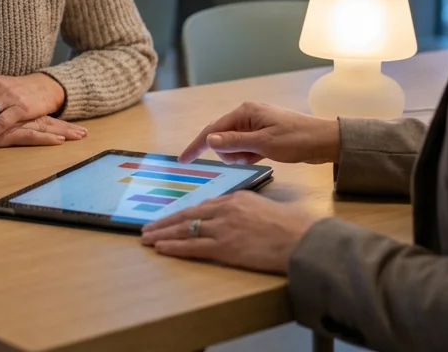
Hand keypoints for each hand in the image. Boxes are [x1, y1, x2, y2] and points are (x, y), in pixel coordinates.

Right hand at [0, 115, 87, 147]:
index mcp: (9, 110)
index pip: (37, 115)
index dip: (55, 121)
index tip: (74, 126)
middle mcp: (12, 114)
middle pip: (44, 119)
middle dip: (65, 126)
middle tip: (85, 133)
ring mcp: (9, 122)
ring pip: (42, 126)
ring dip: (62, 131)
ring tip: (80, 136)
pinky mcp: (4, 131)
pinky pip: (29, 135)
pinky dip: (44, 138)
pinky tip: (58, 141)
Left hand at [140, 191, 320, 273]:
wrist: (301, 239)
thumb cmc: (293, 227)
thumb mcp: (266, 209)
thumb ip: (248, 212)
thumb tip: (239, 221)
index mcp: (237, 199)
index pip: (204, 206)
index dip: (185, 214)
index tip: (172, 219)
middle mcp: (226, 210)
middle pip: (188, 214)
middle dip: (166, 221)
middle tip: (148, 226)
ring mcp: (223, 228)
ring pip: (185, 229)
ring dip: (163, 233)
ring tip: (146, 237)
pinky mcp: (223, 247)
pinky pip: (191, 246)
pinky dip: (173, 246)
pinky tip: (160, 247)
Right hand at [178, 102, 339, 164]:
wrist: (325, 141)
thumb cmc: (296, 140)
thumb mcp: (264, 143)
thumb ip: (235, 143)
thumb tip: (209, 141)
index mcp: (245, 111)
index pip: (213, 130)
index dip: (197, 145)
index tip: (183, 160)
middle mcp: (247, 115)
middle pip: (222, 139)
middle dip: (229, 153)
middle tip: (249, 158)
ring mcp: (255, 126)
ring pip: (234, 146)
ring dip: (241, 156)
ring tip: (260, 157)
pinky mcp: (263, 135)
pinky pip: (246, 149)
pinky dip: (249, 156)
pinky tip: (263, 157)